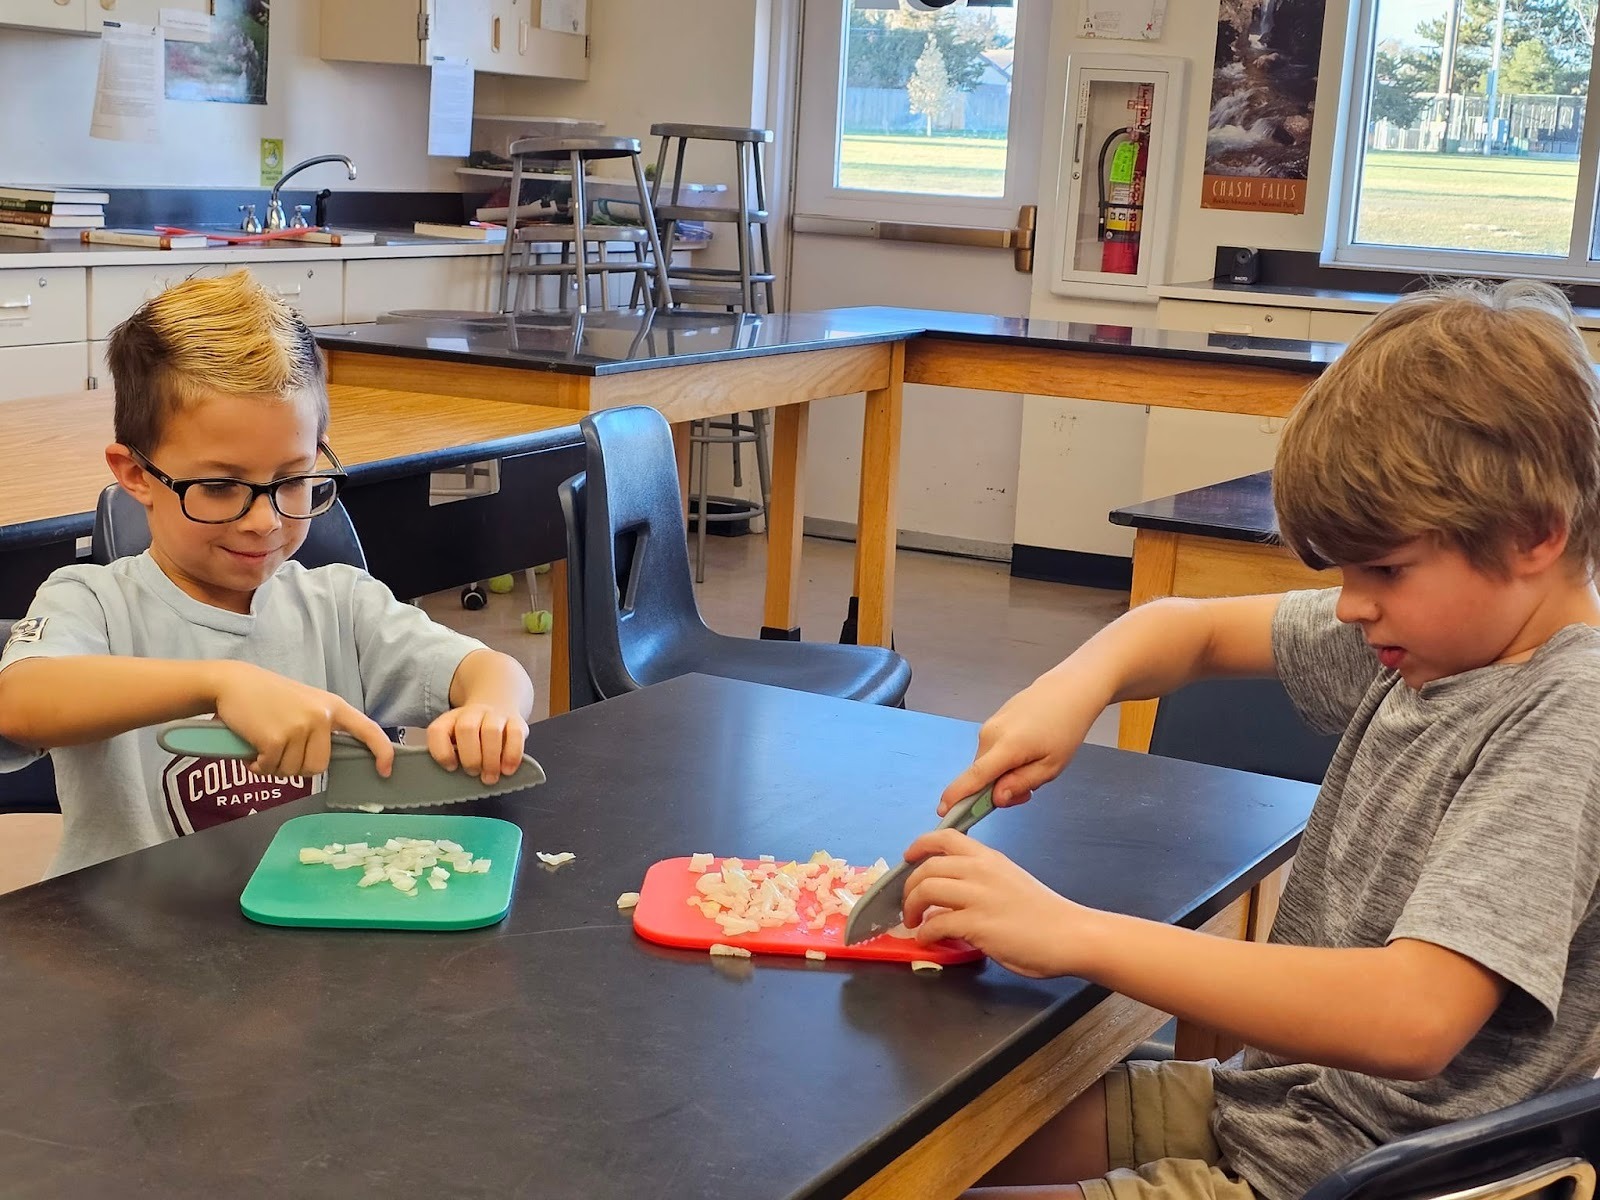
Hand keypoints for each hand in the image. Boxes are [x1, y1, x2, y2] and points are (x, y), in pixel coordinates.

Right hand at [213, 663, 393, 779]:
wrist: (232, 683)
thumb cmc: (267, 696)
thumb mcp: (305, 704)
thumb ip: (320, 727)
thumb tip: (327, 760)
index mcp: (333, 706)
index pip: (368, 729)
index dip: (381, 751)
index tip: (386, 771)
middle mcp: (321, 716)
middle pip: (319, 766)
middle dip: (297, 767)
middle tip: (279, 752)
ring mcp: (300, 727)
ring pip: (294, 771)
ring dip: (275, 767)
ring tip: (264, 745)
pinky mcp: (277, 739)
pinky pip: (272, 769)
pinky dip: (259, 766)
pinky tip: (252, 751)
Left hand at [426, 703, 528, 785]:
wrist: (498, 708)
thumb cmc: (474, 737)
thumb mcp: (456, 741)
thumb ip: (451, 754)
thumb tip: (453, 775)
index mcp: (450, 719)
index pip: (438, 730)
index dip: (442, 752)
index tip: (451, 768)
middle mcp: (472, 713)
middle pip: (467, 728)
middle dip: (470, 757)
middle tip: (474, 774)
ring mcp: (495, 714)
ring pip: (491, 731)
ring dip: (491, 759)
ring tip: (490, 778)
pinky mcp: (516, 720)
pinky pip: (515, 734)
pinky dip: (512, 755)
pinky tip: (507, 770)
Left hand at [900, 829, 1085, 978]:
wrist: (1070, 935)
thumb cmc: (1045, 914)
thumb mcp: (1010, 882)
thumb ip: (981, 882)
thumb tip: (952, 896)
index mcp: (990, 858)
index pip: (946, 837)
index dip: (920, 844)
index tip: (908, 856)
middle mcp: (981, 871)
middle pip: (928, 867)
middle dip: (909, 886)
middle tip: (908, 905)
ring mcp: (978, 897)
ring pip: (926, 890)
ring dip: (911, 907)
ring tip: (913, 922)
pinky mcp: (977, 924)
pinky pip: (936, 924)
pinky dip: (926, 933)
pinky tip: (929, 939)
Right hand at [938, 676, 1100, 813]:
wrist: (1068, 690)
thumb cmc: (1065, 729)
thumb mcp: (1052, 766)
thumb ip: (1022, 783)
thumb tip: (996, 799)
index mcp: (1007, 746)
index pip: (975, 775)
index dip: (957, 795)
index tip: (944, 811)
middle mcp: (990, 734)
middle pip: (982, 775)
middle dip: (998, 790)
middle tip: (1029, 792)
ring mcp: (989, 726)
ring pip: (987, 763)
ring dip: (1003, 774)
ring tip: (1033, 764)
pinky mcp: (992, 721)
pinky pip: (991, 751)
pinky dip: (1003, 760)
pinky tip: (1027, 751)